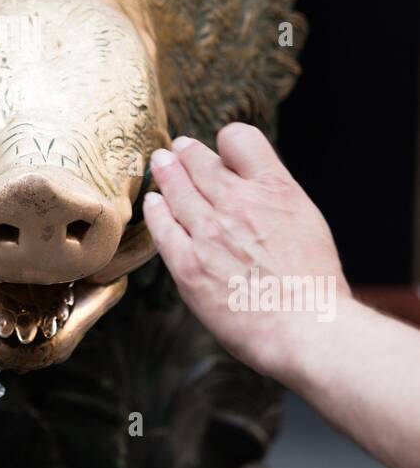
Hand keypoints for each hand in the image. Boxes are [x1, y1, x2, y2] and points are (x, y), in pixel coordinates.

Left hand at [142, 123, 350, 378]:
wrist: (306, 329)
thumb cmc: (314, 284)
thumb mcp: (307, 222)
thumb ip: (276, 199)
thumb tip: (257, 186)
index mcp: (275, 189)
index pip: (240, 138)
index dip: (228, 143)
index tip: (222, 153)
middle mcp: (239, 202)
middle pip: (200, 161)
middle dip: (187, 152)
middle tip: (179, 149)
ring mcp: (210, 232)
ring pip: (176, 188)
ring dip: (167, 172)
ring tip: (161, 163)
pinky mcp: (189, 263)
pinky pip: (162, 227)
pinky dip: (156, 211)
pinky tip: (154, 204)